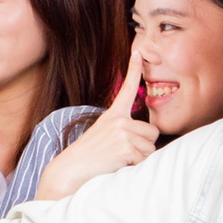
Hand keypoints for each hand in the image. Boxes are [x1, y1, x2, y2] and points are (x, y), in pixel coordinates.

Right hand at [37, 49, 156, 199]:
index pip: (127, 89)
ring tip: (116, 160)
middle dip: (143, 146)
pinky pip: (145, 159)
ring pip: (150, 148)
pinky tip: (116, 165)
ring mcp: (122, 132)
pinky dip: (134, 166)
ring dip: (138, 159)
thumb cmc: (88, 158)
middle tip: (121, 153)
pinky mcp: (126, 145)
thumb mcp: (104, 137)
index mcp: (113, 115)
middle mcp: (119, 120)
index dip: (134, 70)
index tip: (139, 51)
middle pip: (152, 133)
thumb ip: (123, 131)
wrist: (70, 170)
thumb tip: (147, 137)